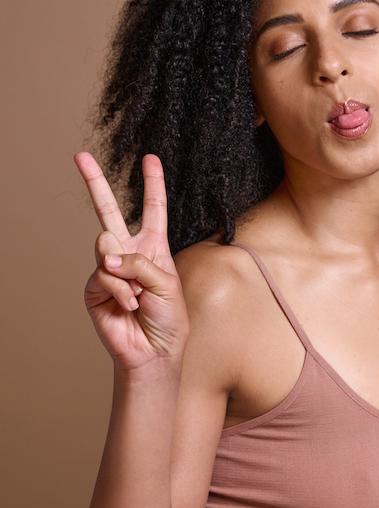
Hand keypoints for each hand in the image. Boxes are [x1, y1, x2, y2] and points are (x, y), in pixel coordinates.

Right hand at [75, 153, 187, 375]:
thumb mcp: (168, 284)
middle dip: (94, 183)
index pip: (153, 210)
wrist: (153, 350)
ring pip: (106, 248)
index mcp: (154, 248)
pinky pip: (103, 276)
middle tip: (80, 156)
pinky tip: (129, 306)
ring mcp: (108, 269)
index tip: (150, 158)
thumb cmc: (169, 318)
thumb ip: (141, 263)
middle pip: (108, 211)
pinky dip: (120, 291)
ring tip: (139, 296)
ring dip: (128, 275)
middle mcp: (129, 253)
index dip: (152, 184)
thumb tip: (106, 253)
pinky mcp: (94, 287)